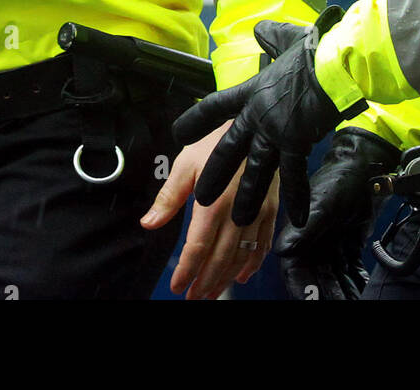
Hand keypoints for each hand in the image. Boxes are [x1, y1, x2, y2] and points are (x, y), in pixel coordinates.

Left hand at [141, 119, 279, 299]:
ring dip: (226, 279)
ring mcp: (257, 212)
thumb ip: (169, 197)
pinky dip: (253, 264)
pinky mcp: (271, 209)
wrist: (257, 120)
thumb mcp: (186, 162)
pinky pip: (263, 244)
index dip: (186, 270)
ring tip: (212, 292)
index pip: (198, 247)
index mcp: (213, 201)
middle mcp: (237, 212)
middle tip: (193, 298)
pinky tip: (242, 275)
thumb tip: (148, 223)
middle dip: (205, 282)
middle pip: (221, 259)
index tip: (176, 286)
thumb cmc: (216, 139)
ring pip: (242, 257)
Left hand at [172, 8, 360, 226]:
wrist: (334, 65)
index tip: (179, 134)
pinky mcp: (297, 144)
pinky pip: (293, 177)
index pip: (214, 106)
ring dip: (247, 197)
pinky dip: (297, 199)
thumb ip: (270, 37)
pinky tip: (296, 219)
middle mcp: (257, 115)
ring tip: (238, 220)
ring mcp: (276, 132)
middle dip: (214, 174)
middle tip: (201, 196)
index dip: (196, 121)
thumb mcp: (285, 39)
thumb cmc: (313, 51)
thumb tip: (260, 30)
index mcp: (251, 90)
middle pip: (229, 149)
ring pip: (256, 171)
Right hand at [276, 129, 399, 299]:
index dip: (303, 291)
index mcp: (299, 234)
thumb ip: (303, 230)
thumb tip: (282, 251)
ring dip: (344, 292)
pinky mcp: (348, 242)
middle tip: (344, 305)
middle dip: (328, 295)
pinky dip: (356, 281)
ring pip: (335, 278)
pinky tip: (363, 287)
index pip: (296, 272)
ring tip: (357, 301)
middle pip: (317, 280)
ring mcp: (331, 243)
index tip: (312, 303)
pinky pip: (350, 269)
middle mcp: (312, 242)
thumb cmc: (340, 180)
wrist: (366, 167)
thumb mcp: (322, 205)